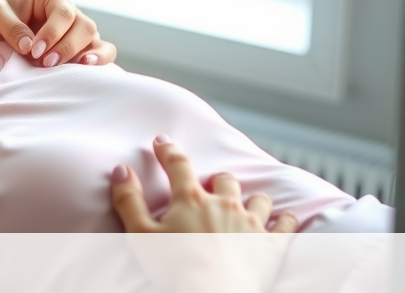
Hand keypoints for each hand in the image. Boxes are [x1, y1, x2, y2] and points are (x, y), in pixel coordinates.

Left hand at [0, 0, 115, 66]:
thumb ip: (11, 27)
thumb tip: (29, 47)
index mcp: (51, 0)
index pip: (63, 14)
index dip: (53, 33)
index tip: (34, 52)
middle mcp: (68, 16)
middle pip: (85, 28)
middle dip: (68, 47)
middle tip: (46, 64)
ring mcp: (74, 35)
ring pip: (97, 42)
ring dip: (90, 57)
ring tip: (78, 70)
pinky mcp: (75, 53)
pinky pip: (97, 57)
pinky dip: (98, 65)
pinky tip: (88, 75)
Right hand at [111, 136, 297, 233]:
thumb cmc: (174, 268)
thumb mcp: (140, 234)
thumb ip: (129, 199)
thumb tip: (121, 169)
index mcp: (191, 199)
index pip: (178, 164)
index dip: (168, 150)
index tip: (162, 141)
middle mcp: (224, 204)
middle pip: (225, 179)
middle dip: (217, 179)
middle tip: (210, 187)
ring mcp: (252, 224)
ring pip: (259, 198)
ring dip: (252, 198)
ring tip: (246, 204)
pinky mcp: (273, 246)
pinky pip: (287, 225)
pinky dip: (286, 220)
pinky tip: (285, 218)